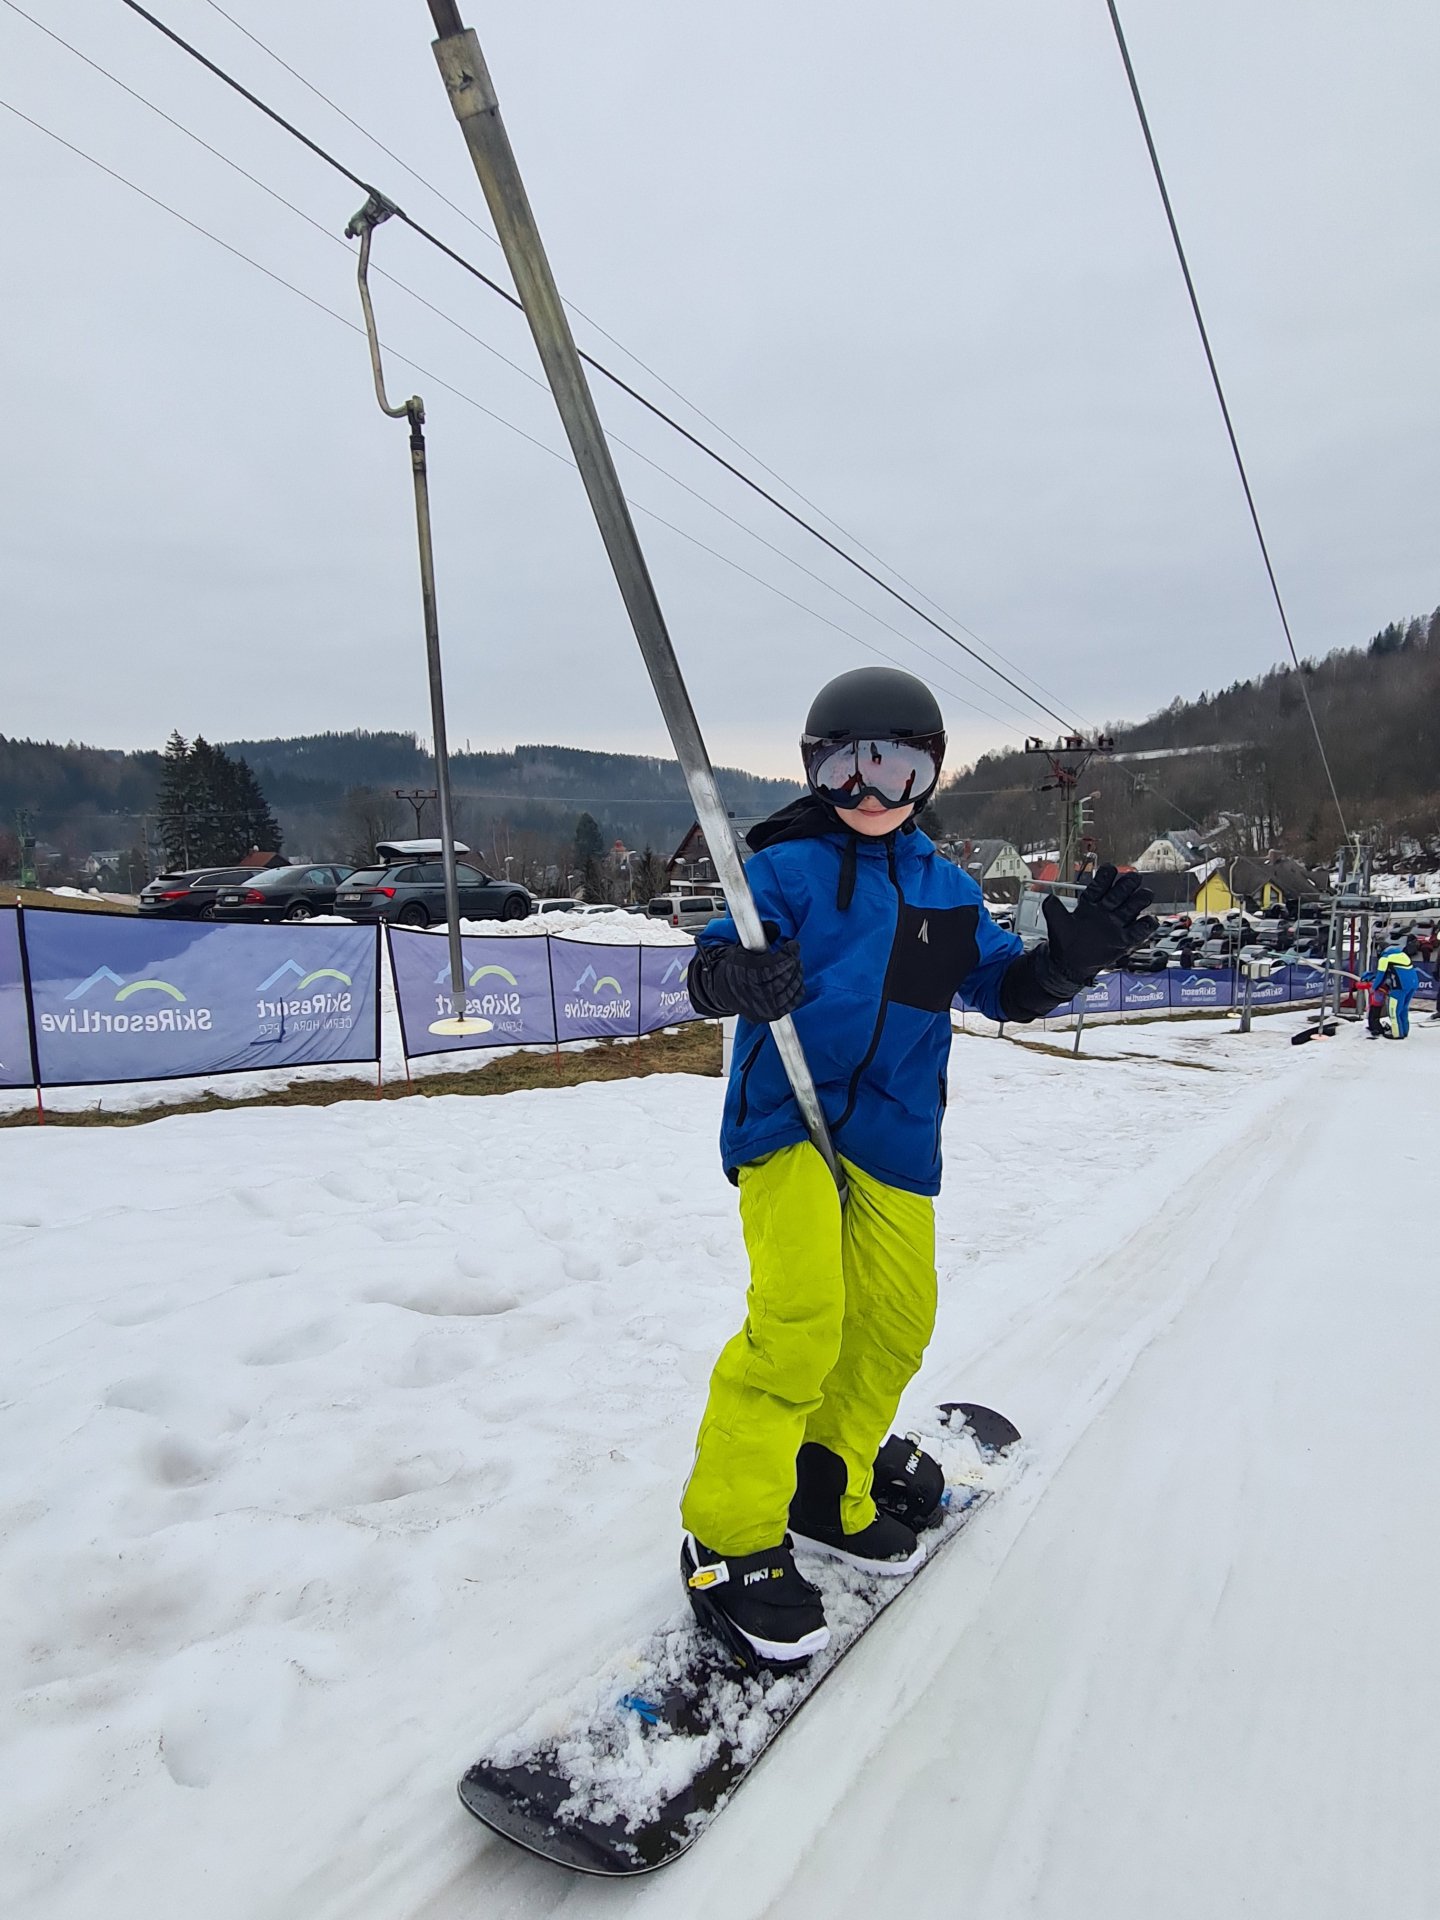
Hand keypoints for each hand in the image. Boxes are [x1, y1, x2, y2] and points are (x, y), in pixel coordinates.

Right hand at [688, 928, 804, 1022]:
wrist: (722, 990)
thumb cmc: (734, 968)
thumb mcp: (741, 949)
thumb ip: (757, 936)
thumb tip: (774, 927)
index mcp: (746, 974)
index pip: (776, 965)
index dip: (789, 954)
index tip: (793, 945)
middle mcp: (754, 993)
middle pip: (785, 977)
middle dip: (794, 963)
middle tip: (794, 955)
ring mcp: (762, 1006)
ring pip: (790, 989)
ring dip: (796, 975)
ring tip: (794, 966)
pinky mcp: (769, 1015)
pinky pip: (791, 1002)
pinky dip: (796, 991)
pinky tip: (795, 981)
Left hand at [1042, 866, 1156, 985]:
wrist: (1071, 962)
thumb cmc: (1065, 940)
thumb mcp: (1056, 923)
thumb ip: (1053, 909)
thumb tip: (1050, 898)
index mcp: (1090, 904)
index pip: (1099, 887)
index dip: (1105, 878)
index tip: (1110, 869)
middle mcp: (1105, 910)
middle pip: (1119, 894)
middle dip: (1126, 885)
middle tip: (1133, 877)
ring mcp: (1115, 924)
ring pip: (1131, 909)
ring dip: (1139, 900)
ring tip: (1145, 894)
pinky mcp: (1123, 939)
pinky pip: (1137, 931)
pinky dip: (1145, 926)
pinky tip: (1150, 920)